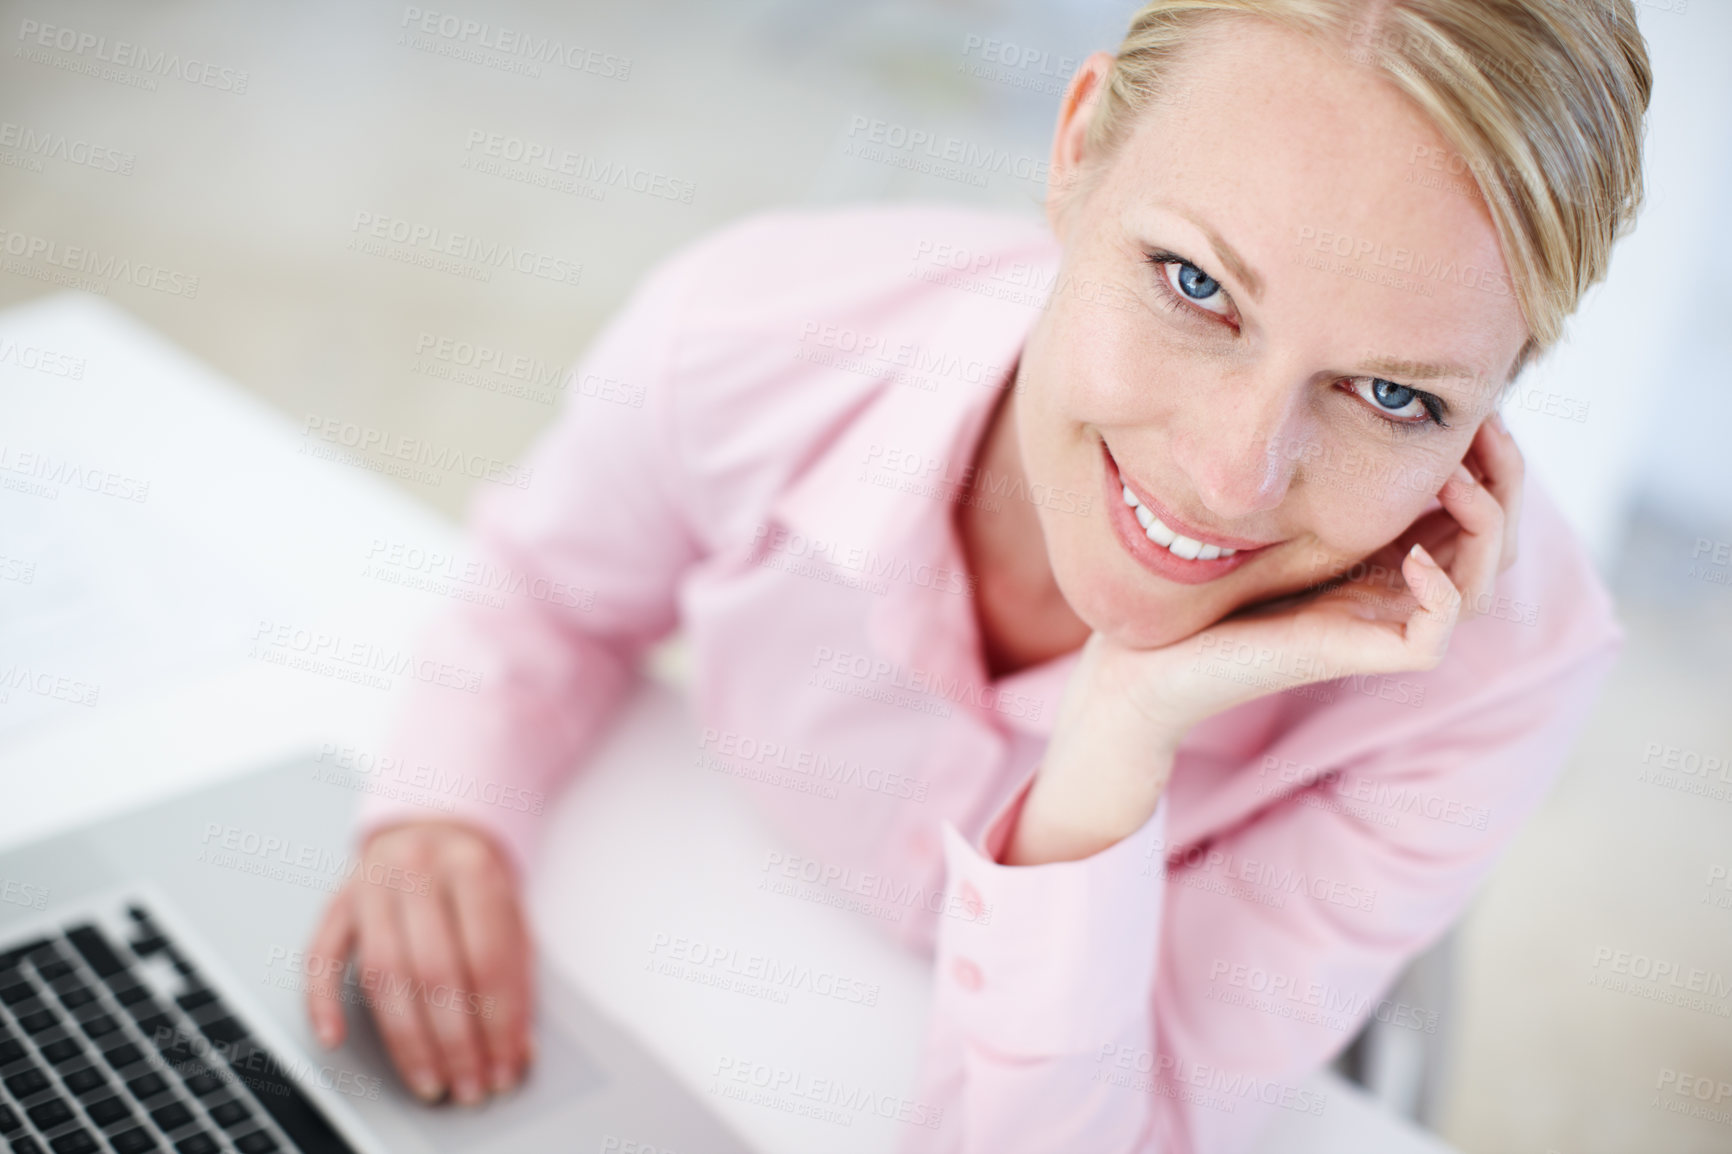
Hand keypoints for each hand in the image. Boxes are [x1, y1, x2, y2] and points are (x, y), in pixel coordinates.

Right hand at [303, 821, 534, 1104]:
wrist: (430, 824)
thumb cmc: (473, 879)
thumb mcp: (510, 909)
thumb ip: (516, 973)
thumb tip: (518, 1048)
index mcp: (471, 866)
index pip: (487, 958)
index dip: (499, 1022)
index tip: (506, 1065)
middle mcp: (417, 869)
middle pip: (435, 971)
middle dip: (457, 1041)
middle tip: (470, 1084)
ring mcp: (370, 886)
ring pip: (382, 974)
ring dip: (407, 1041)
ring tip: (430, 1080)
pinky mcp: (336, 903)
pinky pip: (319, 956)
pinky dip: (322, 1001)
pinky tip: (335, 1037)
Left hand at [1005, 414, 1523, 864]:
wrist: (1154, 652)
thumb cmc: (1204, 574)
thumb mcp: (1275, 498)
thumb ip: (1320, 461)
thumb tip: (1355, 389)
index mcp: (1385, 552)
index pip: (1475, 510)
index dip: (1493, 460)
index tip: (1478, 408)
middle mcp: (1395, 589)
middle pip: (1495, 544)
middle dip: (1506, 482)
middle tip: (1490, 428)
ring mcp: (1380, 626)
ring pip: (1481, 587)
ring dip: (1486, 527)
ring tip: (1458, 480)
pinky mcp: (1358, 658)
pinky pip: (1433, 637)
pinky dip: (1443, 594)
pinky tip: (1416, 557)